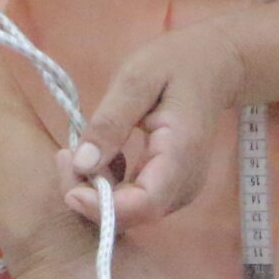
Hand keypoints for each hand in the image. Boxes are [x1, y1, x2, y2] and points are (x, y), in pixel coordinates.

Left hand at [64, 22, 245, 230]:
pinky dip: (110, 188)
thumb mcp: (136, 78)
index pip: (145, 203)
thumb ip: (110, 121)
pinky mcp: (172, 188)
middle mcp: (186, 181)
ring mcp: (182, 188)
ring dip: (98, 194)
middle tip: (65, 159)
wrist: (214, 65)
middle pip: (136, 214)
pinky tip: (99, 158)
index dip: (104, 207)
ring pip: (133, 213)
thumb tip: (82, 164)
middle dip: (93, 199)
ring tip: (74, 156)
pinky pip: (136, 202)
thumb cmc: (175, 63)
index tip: (71, 188)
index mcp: (181, 152)